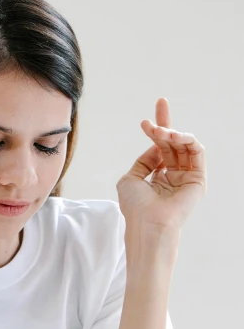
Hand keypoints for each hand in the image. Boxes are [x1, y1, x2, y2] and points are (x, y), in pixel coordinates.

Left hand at [116, 98, 206, 231]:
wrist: (148, 224)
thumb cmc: (135, 207)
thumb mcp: (131, 178)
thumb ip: (143, 161)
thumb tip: (156, 146)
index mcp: (158, 178)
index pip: (159, 149)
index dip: (155, 131)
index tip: (146, 120)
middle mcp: (173, 177)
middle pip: (172, 143)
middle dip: (165, 124)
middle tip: (160, 105)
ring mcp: (186, 177)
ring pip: (183, 146)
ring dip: (172, 133)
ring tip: (160, 130)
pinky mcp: (198, 179)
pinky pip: (196, 152)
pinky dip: (186, 139)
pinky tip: (173, 136)